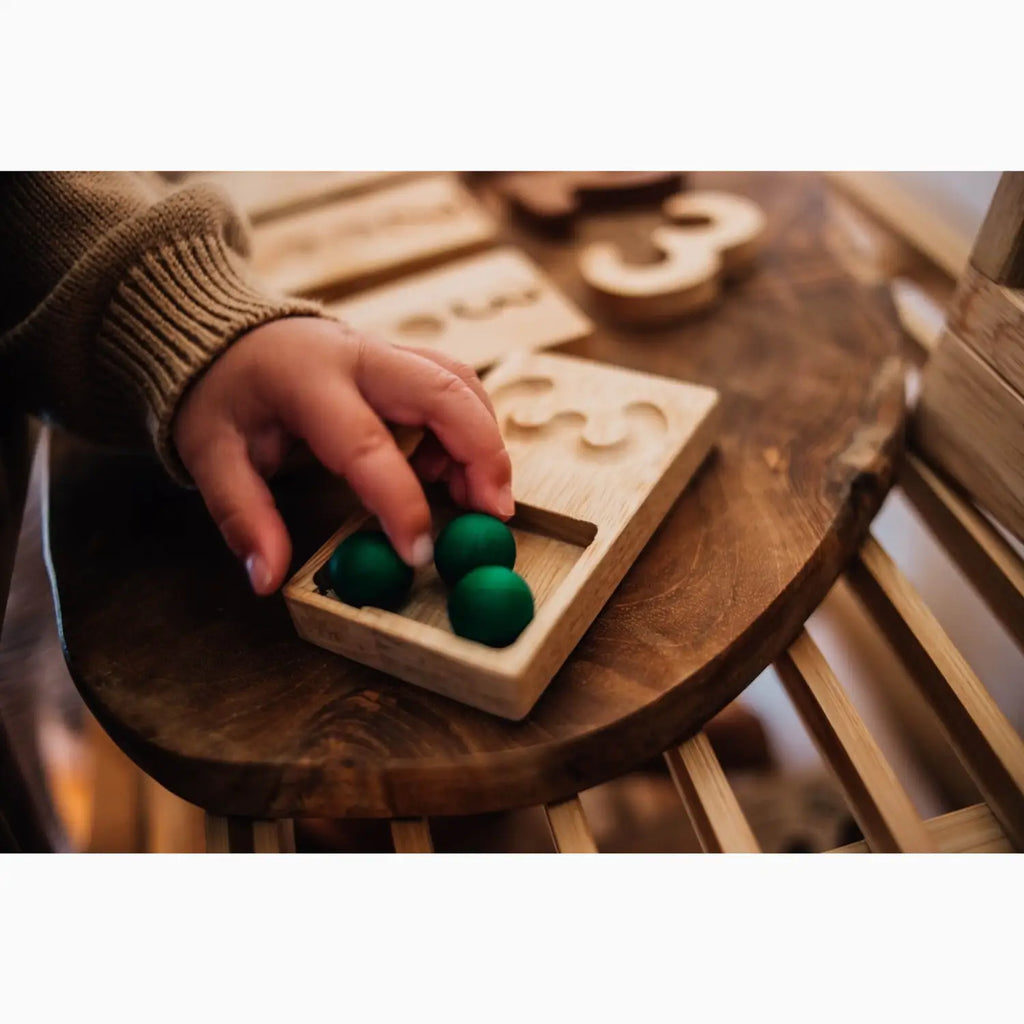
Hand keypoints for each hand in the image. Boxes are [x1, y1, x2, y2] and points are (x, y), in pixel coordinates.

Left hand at [172, 317, 512, 594]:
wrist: (231, 334)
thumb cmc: (223, 395)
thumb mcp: (211, 454)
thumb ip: (243, 516)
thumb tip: (268, 579)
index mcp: (309, 381)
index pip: (367, 444)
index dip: (401, 502)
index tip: (419, 555)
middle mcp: (360, 356)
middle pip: (445, 393)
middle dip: (482, 455)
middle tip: (492, 516)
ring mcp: (389, 351)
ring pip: (461, 383)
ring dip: (482, 442)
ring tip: (473, 499)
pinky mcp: (405, 359)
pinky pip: (456, 386)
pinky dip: (470, 429)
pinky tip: (448, 471)